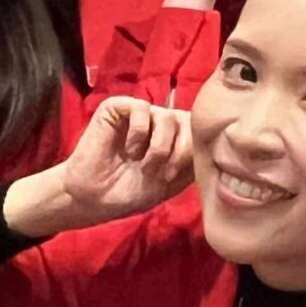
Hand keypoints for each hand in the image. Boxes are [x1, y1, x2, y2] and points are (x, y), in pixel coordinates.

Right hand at [62, 98, 194, 222]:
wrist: (93, 199)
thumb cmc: (129, 192)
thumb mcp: (170, 182)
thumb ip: (191, 164)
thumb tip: (212, 148)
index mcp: (174, 137)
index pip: (198, 130)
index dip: (193, 151)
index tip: (176, 176)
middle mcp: (159, 121)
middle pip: (187, 121)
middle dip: (181, 150)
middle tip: (165, 173)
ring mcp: (139, 113)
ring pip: (167, 116)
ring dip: (160, 146)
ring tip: (144, 165)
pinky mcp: (117, 107)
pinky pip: (142, 108)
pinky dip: (140, 133)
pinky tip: (129, 150)